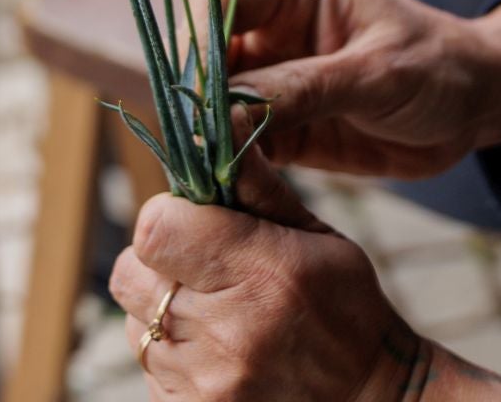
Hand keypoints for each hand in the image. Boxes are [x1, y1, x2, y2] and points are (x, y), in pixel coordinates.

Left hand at [109, 159, 430, 401]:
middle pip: (130, 274)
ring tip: (214, 312)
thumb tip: (221, 126)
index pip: (155, 229)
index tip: (190, 220)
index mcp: (262, 274)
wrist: (370, 400)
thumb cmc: (346, 311)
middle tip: (199, 266)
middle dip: (157, 261)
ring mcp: (205, 383)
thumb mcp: (318, 239)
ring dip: (161, 309)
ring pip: (134, 322)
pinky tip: (214, 350)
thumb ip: (260, 189)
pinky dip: (170, 353)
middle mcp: (226, 332)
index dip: (165, 216)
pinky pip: (147, 367)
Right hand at [218, 0, 500, 177]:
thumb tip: (224, 112)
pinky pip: (234, 144)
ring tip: (207, 174)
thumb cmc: (438, 66)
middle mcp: (268, 28)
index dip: (198, 40)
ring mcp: (267, 78)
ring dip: (204, 138)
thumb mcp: (376, 74)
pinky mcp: (274, 126)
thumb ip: (303, 89)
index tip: (197, 90)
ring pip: (209, 104)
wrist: (476, 107)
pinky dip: (227, 166)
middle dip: (193, 97)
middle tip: (194, 143)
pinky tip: (227, 190)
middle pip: (202, 54)